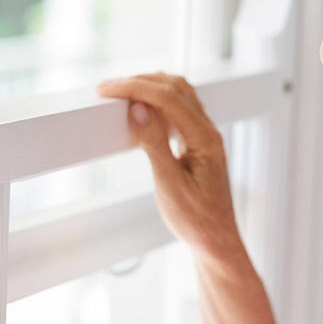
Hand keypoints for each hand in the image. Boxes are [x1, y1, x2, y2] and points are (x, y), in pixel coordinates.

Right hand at [99, 73, 282, 323]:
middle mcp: (208, 131)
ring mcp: (205, 136)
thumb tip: (138, 108)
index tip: (106, 89)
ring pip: (179, 95)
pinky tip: (142, 108)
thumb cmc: (196, 220)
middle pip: (176, 87)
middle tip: (107, 88)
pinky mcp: (198, 143)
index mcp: (205, 138)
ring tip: (120, 93)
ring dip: (150, 87)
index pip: (168, 98)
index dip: (135, 87)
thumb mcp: (169, 185)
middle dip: (140, 81)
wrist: (215, 242)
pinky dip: (158, 101)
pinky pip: (179, 109)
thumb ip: (154, 144)